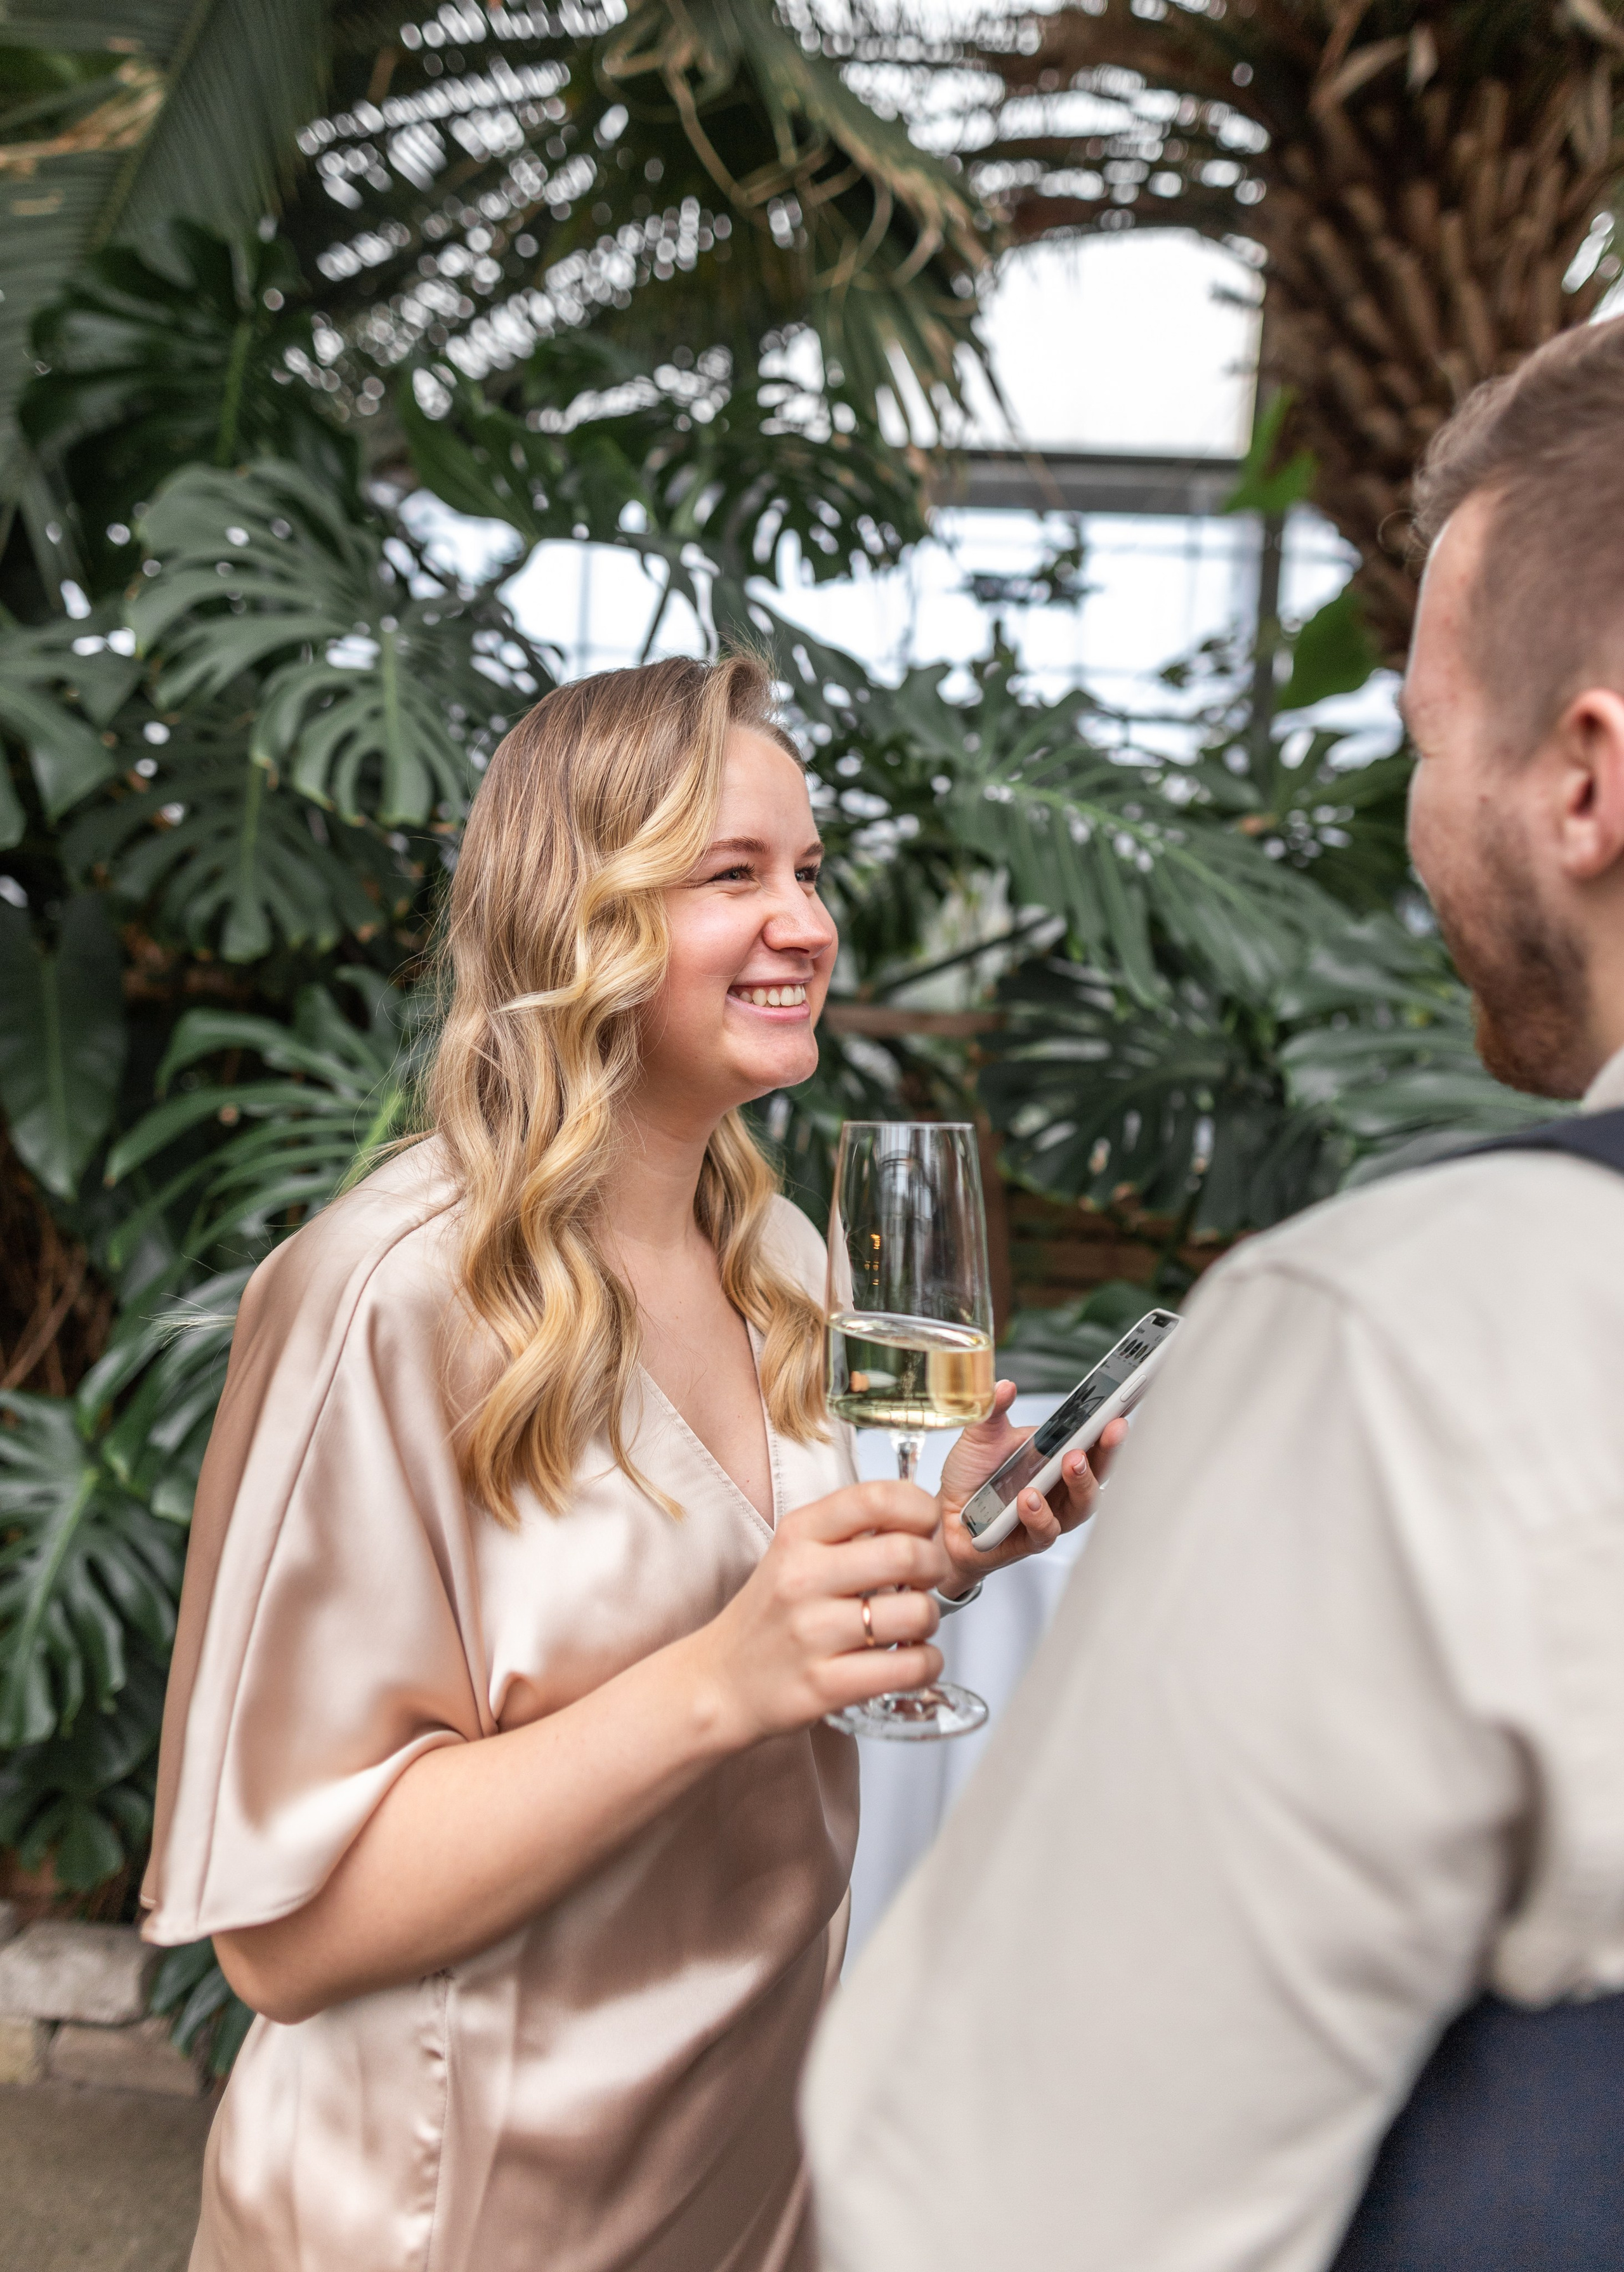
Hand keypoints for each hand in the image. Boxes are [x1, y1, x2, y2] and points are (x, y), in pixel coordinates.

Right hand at [690, 1480, 952, 1746]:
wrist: (720, 1683)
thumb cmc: (771, 1617)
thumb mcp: (795, 1554)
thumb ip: (850, 1532)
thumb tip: (922, 1521)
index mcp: (799, 1534)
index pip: (877, 1498)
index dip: (920, 1509)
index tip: (925, 1528)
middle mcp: (802, 1577)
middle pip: (908, 1553)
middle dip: (935, 1567)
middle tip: (925, 1581)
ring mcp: (812, 1633)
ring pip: (916, 1613)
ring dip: (930, 1620)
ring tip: (912, 1626)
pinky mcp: (824, 1684)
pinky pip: (908, 1667)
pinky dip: (928, 1664)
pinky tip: (913, 1661)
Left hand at [935, 1380, 1126, 1597]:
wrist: (943, 1514)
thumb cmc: (972, 1475)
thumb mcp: (981, 1435)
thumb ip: (994, 1410)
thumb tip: (1005, 1386)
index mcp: (1056, 1456)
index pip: (1092, 1441)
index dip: (1110, 1427)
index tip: (1121, 1409)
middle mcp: (1060, 1487)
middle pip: (1099, 1472)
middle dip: (1109, 1450)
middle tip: (1108, 1430)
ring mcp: (1050, 1514)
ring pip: (1082, 1506)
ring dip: (1081, 1483)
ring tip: (1071, 1462)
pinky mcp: (1029, 1540)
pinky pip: (1045, 1532)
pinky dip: (1040, 1515)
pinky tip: (1028, 1499)